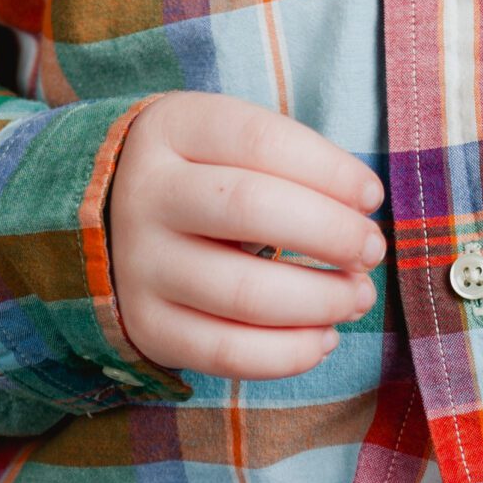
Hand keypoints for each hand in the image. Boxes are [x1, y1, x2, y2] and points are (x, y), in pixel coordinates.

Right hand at [109, 92, 386, 379]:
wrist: (109, 217)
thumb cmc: (202, 170)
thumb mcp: (227, 139)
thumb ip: (289, 163)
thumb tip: (361, 211)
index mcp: (172, 128)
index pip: (261, 139)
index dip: (330, 169)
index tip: (372, 195)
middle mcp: (147, 194)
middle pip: (250, 209)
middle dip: (329, 233)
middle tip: (373, 249)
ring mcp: (140, 265)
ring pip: (242, 292)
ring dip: (318, 300)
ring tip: (359, 296)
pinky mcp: (146, 327)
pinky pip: (224, 353)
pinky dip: (287, 354)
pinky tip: (324, 338)